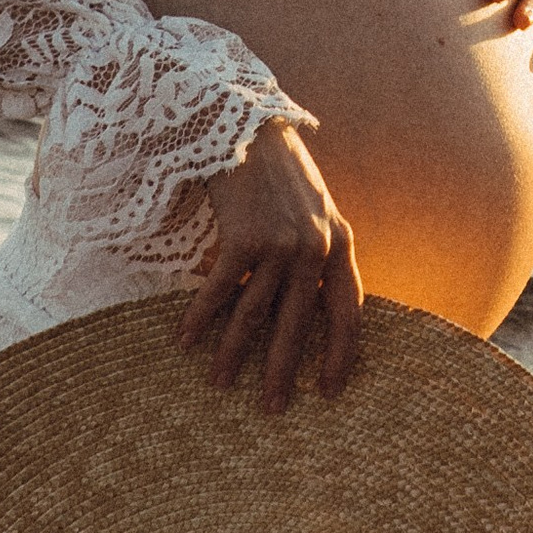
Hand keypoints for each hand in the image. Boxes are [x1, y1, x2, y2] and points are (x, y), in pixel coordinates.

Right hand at [179, 118, 361, 408]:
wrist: (243, 122)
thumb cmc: (276, 169)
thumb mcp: (314, 207)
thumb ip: (318, 251)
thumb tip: (305, 308)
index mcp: (341, 240)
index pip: (349, 311)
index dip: (340, 354)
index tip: (330, 390)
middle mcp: (317, 247)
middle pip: (300, 325)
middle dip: (284, 371)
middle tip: (274, 409)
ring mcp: (281, 243)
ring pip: (255, 315)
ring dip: (233, 354)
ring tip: (219, 385)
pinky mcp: (244, 237)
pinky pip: (219, 292)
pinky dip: (200, 319)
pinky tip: (184, 342)